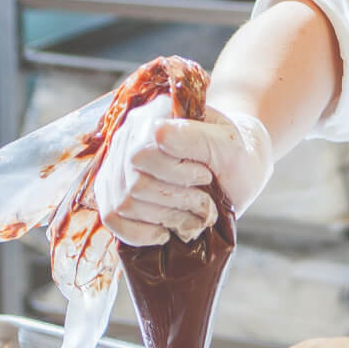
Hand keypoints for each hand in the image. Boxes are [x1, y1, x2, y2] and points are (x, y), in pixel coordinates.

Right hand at [95, 95, 273, 245]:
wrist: (237, 174)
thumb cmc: (236, 157)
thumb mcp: (230, 146)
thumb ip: (198, 137)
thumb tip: (158, 134)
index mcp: (155, 114)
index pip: (143, 153)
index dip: (177, 174)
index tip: (205, 178)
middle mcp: (129, 136)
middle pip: (134, 184)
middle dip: (177, 201)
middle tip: (205, 203)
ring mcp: (117, 165)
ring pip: (123, 204)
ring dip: (167, 218)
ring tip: (193, 215)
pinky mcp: (113, 193)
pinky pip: (111, 219)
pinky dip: (142, 233)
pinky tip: (166, 230)